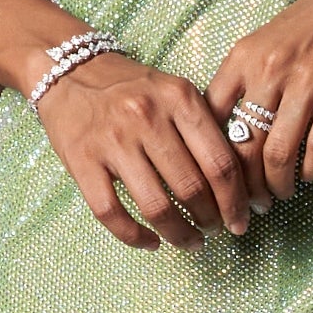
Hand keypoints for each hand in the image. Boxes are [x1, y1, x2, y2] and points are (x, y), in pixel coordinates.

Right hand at [34, 51, 250, 248]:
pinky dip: (135, 236)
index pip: (221, 162)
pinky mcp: (82, 161)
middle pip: (192, 188)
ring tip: (191, 241)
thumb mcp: (175, 91)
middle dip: (211, 220)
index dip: (236, 201)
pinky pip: (112, 212)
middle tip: (216, 230)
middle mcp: (148, 118)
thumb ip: (203, 127)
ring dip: (179, 234)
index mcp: (180, 99)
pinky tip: (151, 242)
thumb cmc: (131, 87)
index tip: (241, 219)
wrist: (71, 70)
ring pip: (157, 207)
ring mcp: (113, 141)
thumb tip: (236, 182)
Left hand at [206, 0, 312, 205]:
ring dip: (277, 185)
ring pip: (279, 154)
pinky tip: (312, 175)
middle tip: (249, 205)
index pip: (213, 120)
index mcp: (243, 58)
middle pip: (244, 146)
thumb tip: (226, 130)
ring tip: (279, 195)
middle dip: (244, 187)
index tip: (218, 182)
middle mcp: (269, 71)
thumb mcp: (267, 40)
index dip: (213, 158)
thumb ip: (245, 79)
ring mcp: (306, 83)